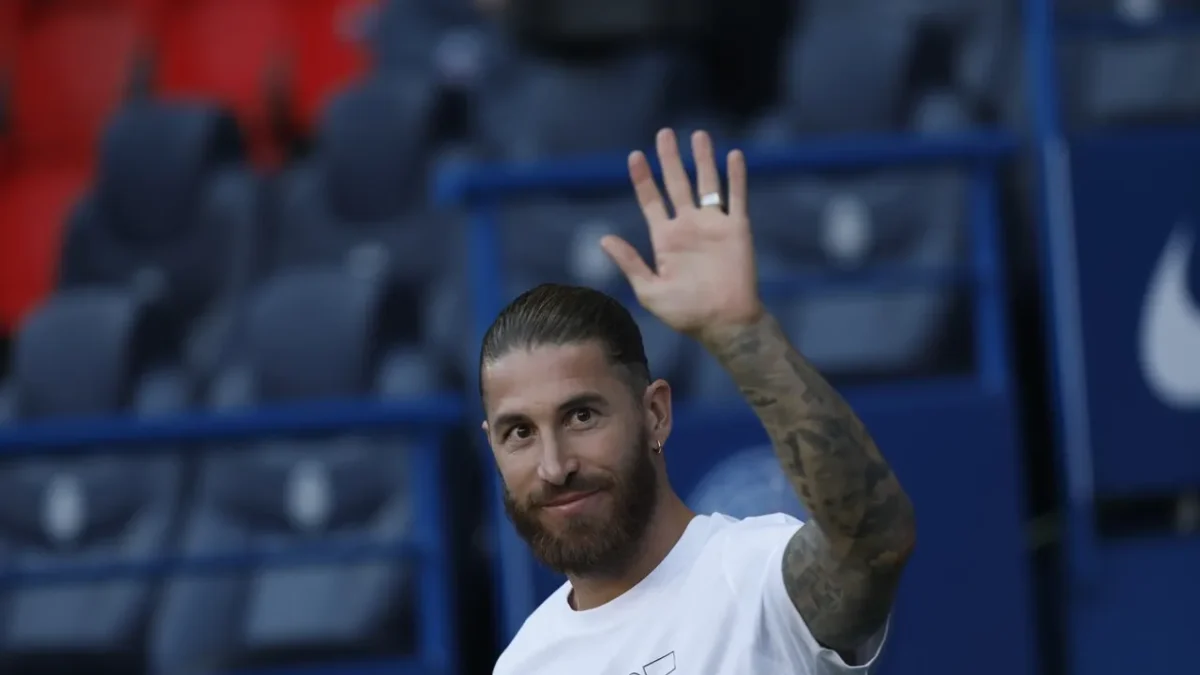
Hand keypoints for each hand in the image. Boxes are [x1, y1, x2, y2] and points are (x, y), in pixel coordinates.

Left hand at [601, 129, 762, 337]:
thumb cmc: (686, 313)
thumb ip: (629, 262)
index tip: (634, 156)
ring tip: (697, 135)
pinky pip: (736, 197)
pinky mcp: (736, 229)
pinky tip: (733, 155)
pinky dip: (736, 176)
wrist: (724, 323)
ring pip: (707, 183)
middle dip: (670, 159)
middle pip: (677, 184)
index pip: (651, 201)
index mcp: (665, 239)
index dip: (643, 179)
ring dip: (703, 159)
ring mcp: (713, 225)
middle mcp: (688, 226)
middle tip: (663, 134)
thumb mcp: (649, 290)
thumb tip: (603, 239)